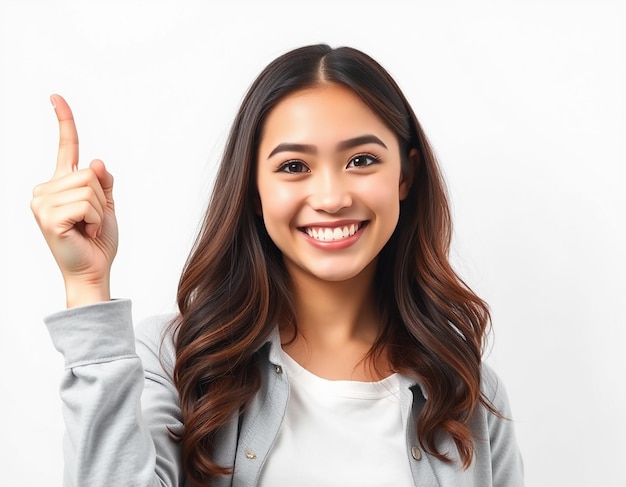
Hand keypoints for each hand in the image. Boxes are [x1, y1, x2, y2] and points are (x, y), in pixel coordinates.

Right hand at [31, 95, 118, 307]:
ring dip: (100, 211)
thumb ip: (103, 181)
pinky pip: (88, 203)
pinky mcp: (48, 217)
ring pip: (90, 187)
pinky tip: (85, 232)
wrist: (94, 270)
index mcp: (60, 184)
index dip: (64, 121)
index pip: (66, 147)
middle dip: (102, 199)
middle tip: (92, 222)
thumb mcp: (107, 204)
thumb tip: (97, 161)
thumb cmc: (98, 239)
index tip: (56, 97)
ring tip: (88, 227)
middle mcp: (45, 189)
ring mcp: (42, 202)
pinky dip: (96, 219)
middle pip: (90, 172)